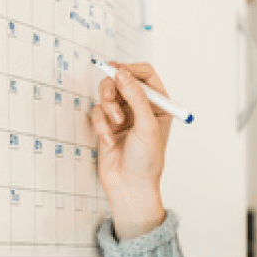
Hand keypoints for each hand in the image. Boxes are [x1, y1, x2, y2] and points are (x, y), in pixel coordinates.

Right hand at [90, 62, 171, 236]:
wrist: (130, 187)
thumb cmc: (147, 161)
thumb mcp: (146, 125)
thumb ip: (135, 96)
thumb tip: (122, 72)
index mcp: (159, 105)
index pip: (145, 75)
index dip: (130, 69)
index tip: (116, 70)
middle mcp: (141, 108)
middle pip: (122, 80)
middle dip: (113, 88)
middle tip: (111, 98)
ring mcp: (124, 116)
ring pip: (107, 94)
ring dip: (107, 107)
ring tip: (114, 124)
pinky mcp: (107, 125)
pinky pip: (97, 112)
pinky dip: (100, 124)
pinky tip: (109, 140)